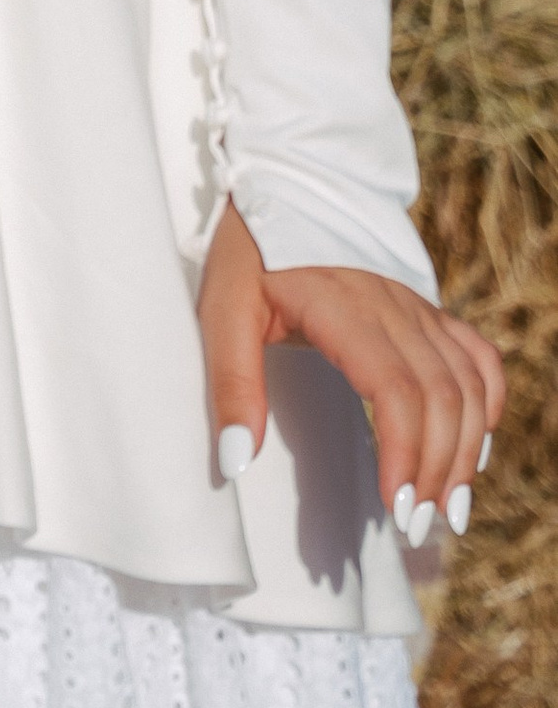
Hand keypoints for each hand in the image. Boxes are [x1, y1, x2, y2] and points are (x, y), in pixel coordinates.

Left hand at [199, 200, 502, 541]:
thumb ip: (229, 381)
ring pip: (465, 384)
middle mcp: (394, 306)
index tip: (396, 507)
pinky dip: (485, 402)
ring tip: (448, 509)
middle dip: (437, 470)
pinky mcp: (426, 307)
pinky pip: (476, 356)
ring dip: (465, 451)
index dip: (406, 452)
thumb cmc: (249, 249)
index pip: (395, 388)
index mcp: (344, 306)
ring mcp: (416, 305)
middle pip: (439, 397)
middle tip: (415, 527)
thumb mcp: (221, 308)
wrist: (283, 180)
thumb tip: (236, 462)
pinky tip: (475, 445)